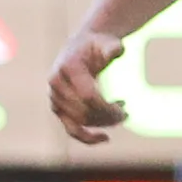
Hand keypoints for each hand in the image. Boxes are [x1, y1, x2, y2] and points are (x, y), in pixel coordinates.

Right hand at [47, 29, 128, 144]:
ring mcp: (55, 97)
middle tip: (127, 113)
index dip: (107, 106)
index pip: (88, 96)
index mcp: (68, 68)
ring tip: (123, 115)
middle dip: (109, 116)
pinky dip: (87, 137)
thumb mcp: (108, 42)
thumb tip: (117, 51)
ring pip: (80, 122)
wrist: (81, 48)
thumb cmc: (98, 45)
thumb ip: (112, 47)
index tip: (125, 106)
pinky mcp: (59, 108)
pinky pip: (70, 129)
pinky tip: (105, 138)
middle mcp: (57, 84)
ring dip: (104, 123)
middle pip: (85, 111)